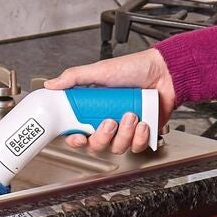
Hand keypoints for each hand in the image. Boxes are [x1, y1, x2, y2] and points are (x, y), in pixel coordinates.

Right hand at [43, 48, 175, 154]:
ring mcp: (126, 130)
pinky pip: (136, 147)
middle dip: (103, 136)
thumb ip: (74, 77)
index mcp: (94, 110)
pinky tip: (143, 122)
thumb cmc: (135, 68)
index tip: (79, 137)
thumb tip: (52, 84)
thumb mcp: (100, 70)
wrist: (165, 72)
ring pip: (117, 148)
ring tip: (132, 115)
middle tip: (110, 121)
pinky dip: (140, 136)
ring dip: (124, 134)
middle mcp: (108, 122)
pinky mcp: (143, 134)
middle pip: (96, 145)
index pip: (78, 132)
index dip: (75, 140)